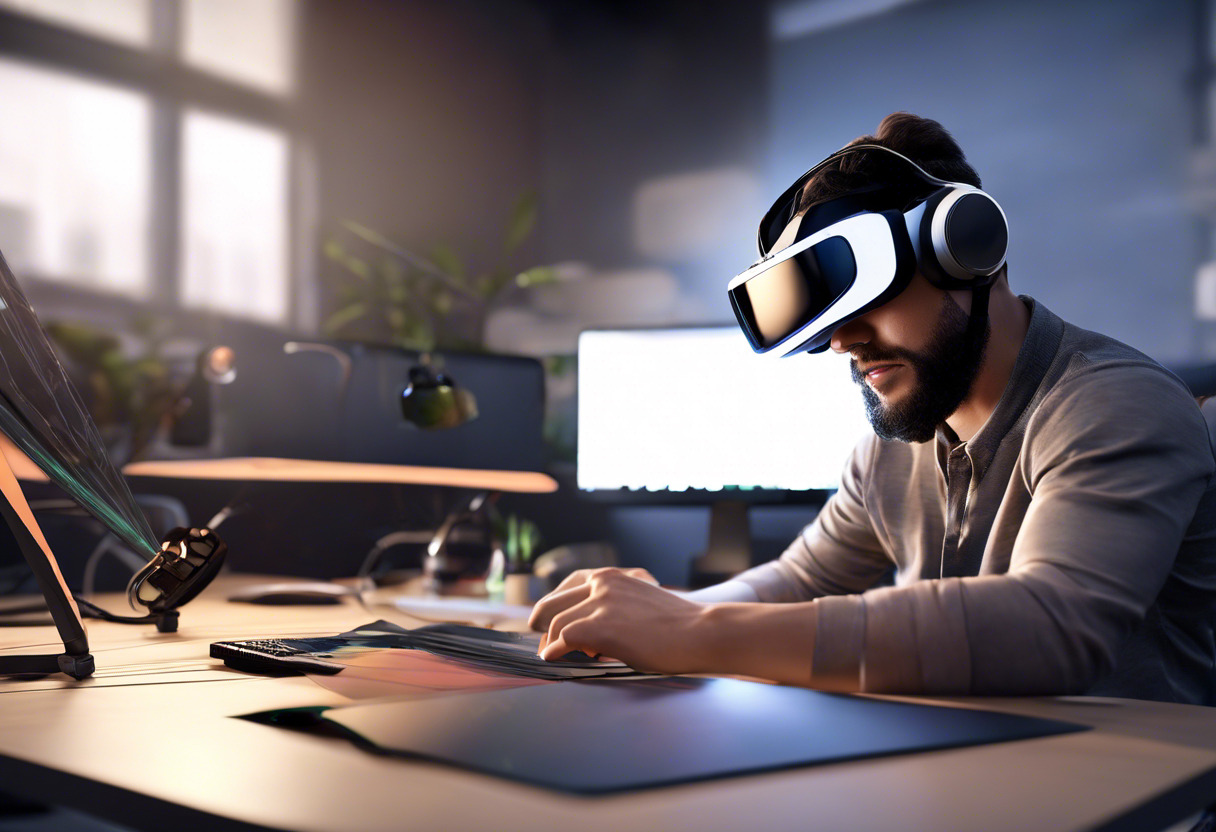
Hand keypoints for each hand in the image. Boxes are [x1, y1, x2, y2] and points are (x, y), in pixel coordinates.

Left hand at [527, 567, 708, 673]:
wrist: (700, 632)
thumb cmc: (677, 626)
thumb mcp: (639, 603)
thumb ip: (612, 608)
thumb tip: (583, 634)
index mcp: (612, 575)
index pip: (567, 585)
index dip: (552, 604)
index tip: (545, 620)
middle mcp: (602, 582)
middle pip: (552, 602)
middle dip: (540, 622)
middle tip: (540, 640)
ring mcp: (600, 602)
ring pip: (556, 623)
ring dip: (551, 642)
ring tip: (554, 655)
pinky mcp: (600, 625)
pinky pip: (563, 638)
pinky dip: (555, 651)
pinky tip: (555, 658)